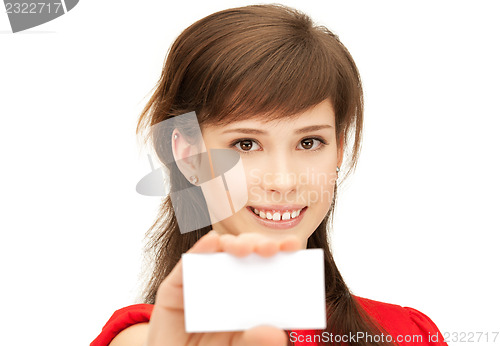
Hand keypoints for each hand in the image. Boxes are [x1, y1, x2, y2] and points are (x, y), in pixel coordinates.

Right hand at [146, 231, 300, 345]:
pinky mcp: (174, 287)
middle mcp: (225, 281)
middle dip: (257, 244)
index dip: (279, 251)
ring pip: (217, 252)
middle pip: (244, 253)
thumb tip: (277, 333)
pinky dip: (200, 249)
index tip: (293, 246)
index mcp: (246, 293)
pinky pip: (187, 264)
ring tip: (245, 249)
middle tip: (270, 248)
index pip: (266, 265)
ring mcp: (199, 281)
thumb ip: (254, 342)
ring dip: (233, 243)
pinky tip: (212, 242)